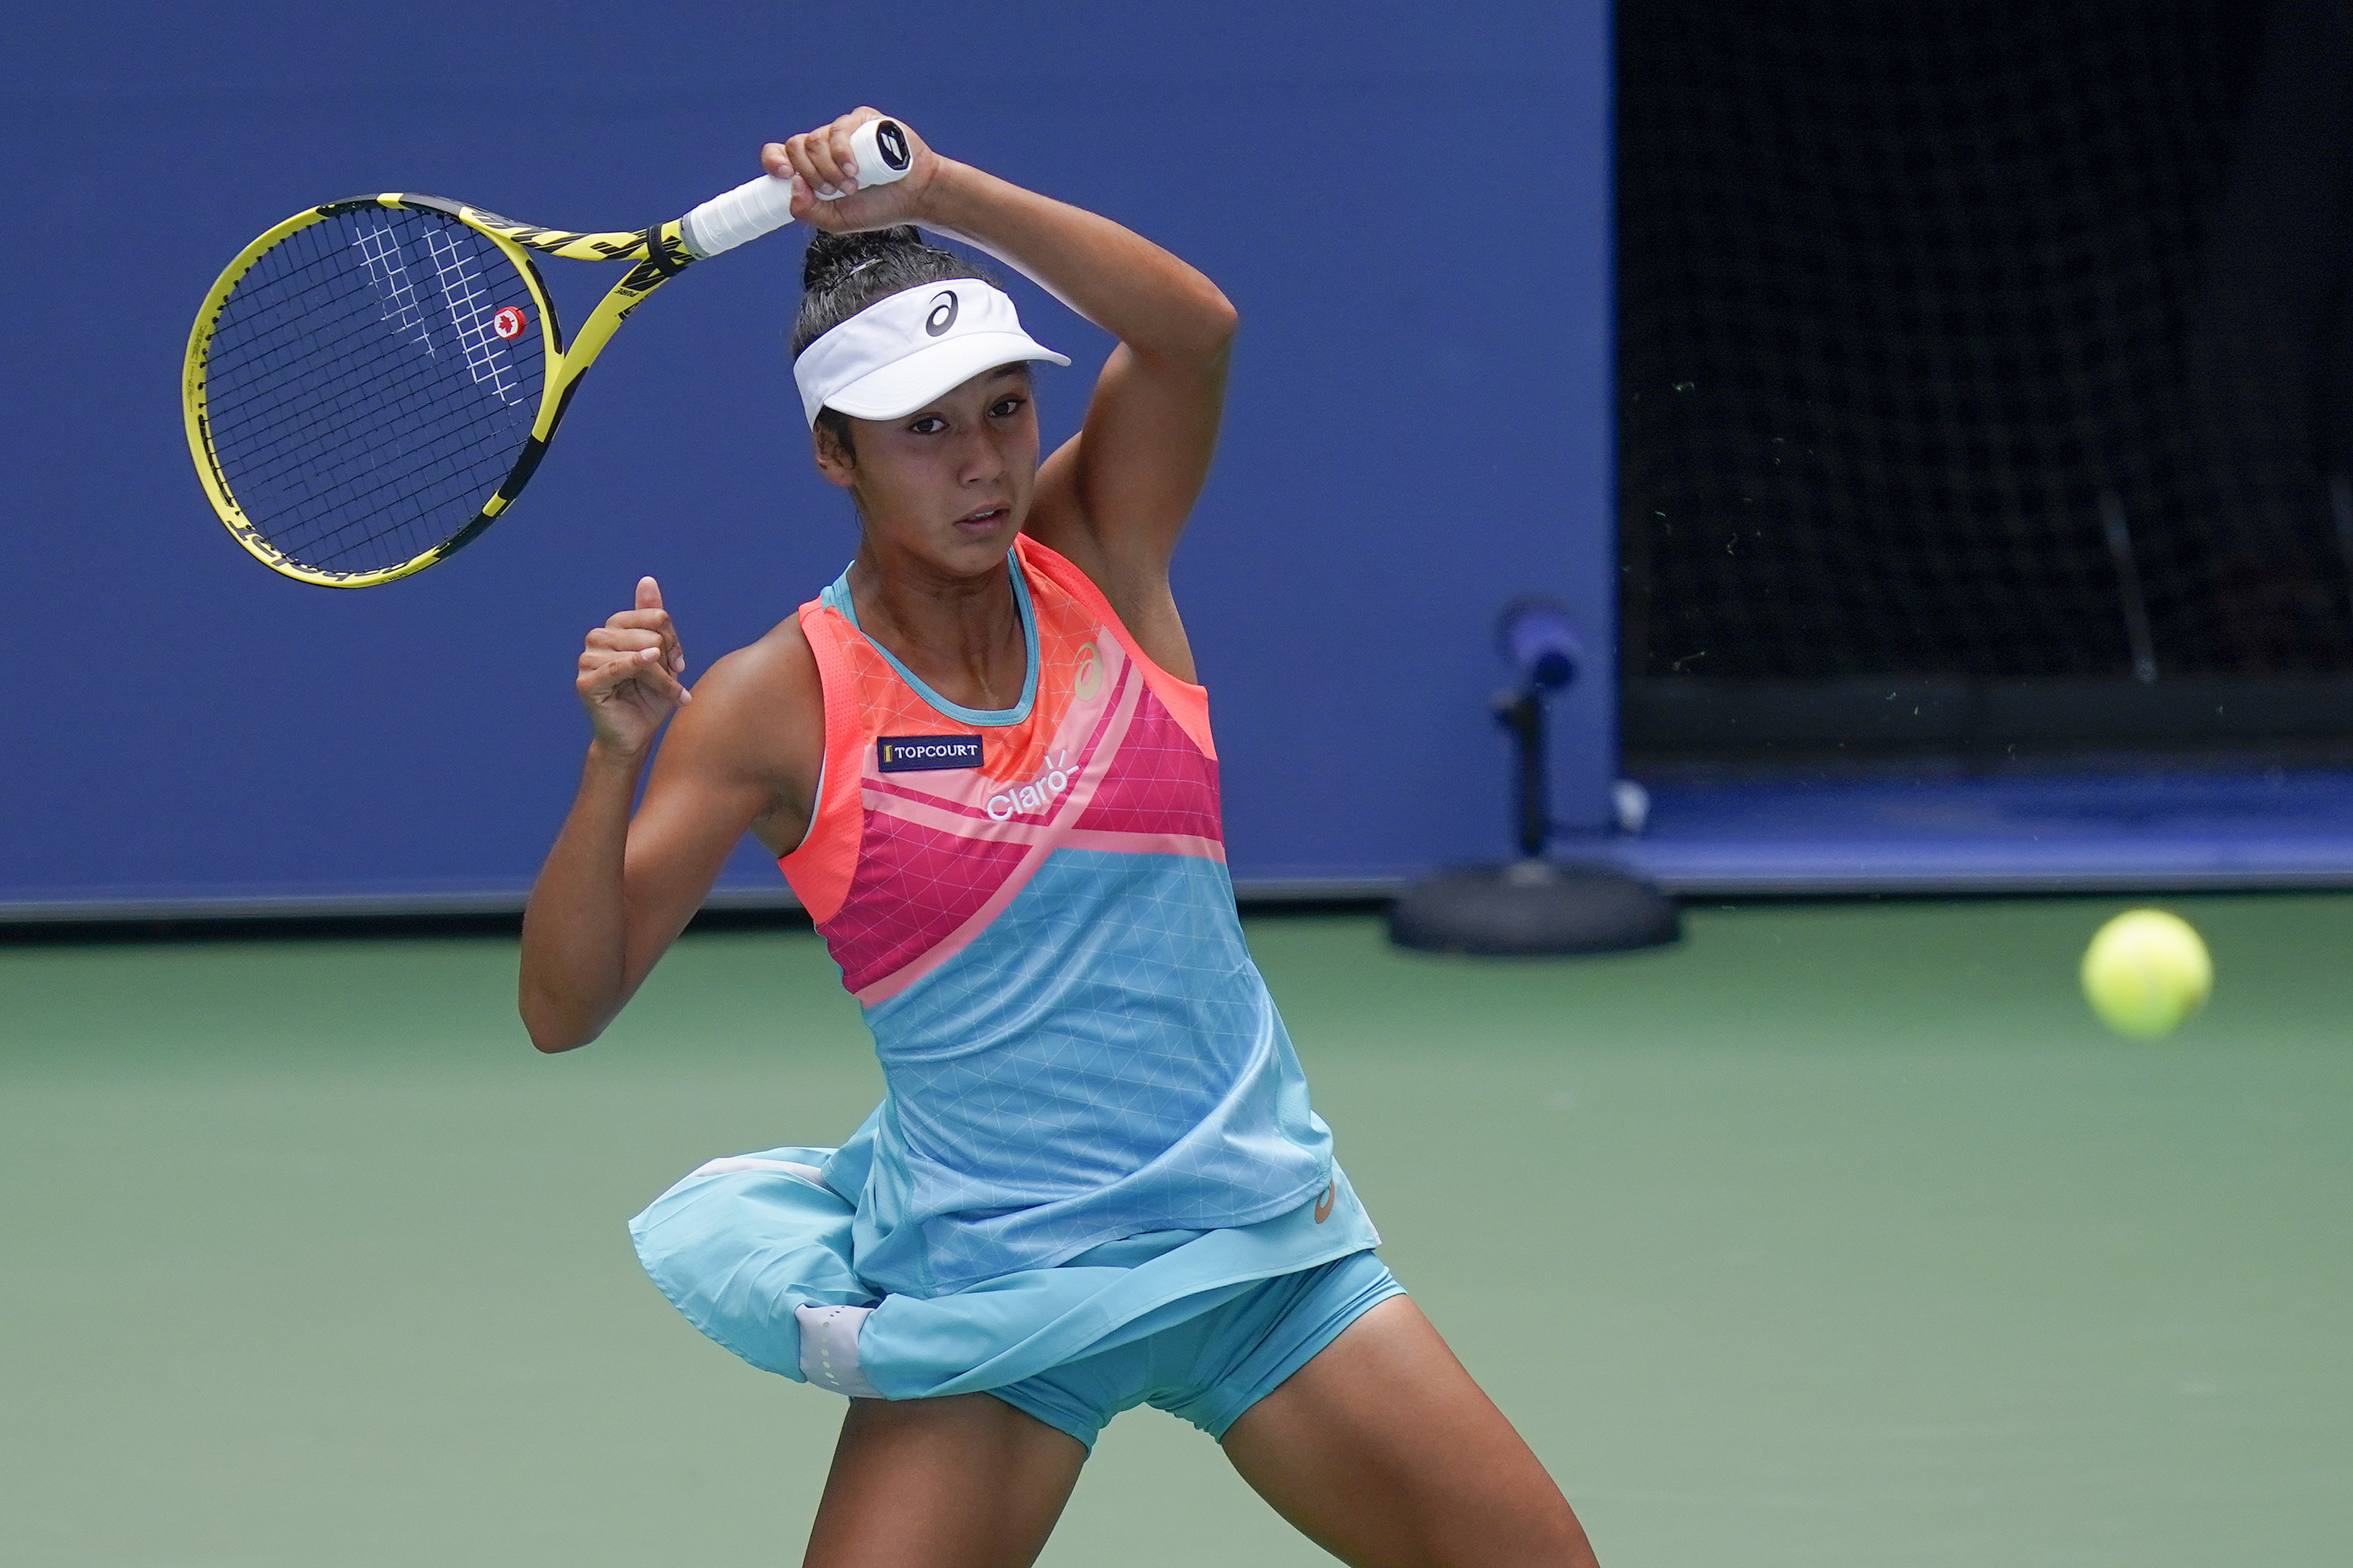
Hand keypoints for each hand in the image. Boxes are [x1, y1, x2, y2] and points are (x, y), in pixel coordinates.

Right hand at [576, 576, 689, 758]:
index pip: (653, 617)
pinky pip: (615, 666)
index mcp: (614, 629)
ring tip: (671, 692)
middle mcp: (597, 639)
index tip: (679, 661)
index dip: (673, 637)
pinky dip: (637, 666)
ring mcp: (588, 660)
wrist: (637, 736)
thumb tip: (647, 580)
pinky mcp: (585, 682)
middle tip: (676, 678)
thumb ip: (653, 618)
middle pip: (648, 632)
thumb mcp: (661, 656)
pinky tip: (652, 663)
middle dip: (669, 656)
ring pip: (637, 650)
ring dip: (661, 674)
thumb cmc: (649, 698)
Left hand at [760, 107, 940, 233]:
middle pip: (795, 147)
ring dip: (828, 169)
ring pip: (814, 139)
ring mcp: (842, 131)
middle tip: (834, 192)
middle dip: (811, 175)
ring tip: (852, 185)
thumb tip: (793, 186)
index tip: (785, 175)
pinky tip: (855, 170)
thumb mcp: (837, 221)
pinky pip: (839, 129)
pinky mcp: (861, 121)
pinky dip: (842, 153)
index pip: (779, 154)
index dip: (774, 161)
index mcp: (812, 167)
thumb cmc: (878, 207)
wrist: (914, 197)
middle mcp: (823, 146)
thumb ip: (809, 211)